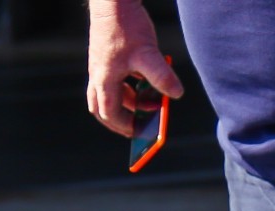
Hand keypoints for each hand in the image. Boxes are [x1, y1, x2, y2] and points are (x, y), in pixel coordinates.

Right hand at [85, 1, 182, 136]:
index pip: (109, 113)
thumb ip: (162, 77)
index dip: (123, 126)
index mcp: (104, 79)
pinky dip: (127, 86)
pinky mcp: (107, 55)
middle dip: (118, 120)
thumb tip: (176, 94)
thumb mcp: (149, 54)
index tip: (138, 133)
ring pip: (108, 92)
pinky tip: (144, 80)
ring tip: (146, 103)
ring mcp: (100, 64)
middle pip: (101, 107)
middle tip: (136, 127)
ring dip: (126, 102)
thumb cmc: (126, 25)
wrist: (113, 0)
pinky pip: (114, 78)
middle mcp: (98, 74)